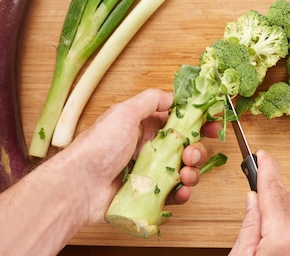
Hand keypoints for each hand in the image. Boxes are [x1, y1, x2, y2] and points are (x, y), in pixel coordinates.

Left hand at [60, 89, 216, 224]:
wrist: (78, 186)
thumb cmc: (98, 147)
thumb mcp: (124, 112)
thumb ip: (150, 100)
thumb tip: (172, 96)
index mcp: (141, 126)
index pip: (176, 120)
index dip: (195, 121)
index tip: (211, 123)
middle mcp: (146, 147)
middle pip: (183, 145)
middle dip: (195, 148)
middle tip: (192, 152)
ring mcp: (147, 171)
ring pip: (181, 169)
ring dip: (191, 170)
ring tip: (186, 172)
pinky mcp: (146, 193)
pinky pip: (171, 192)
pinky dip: (182, 192)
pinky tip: (181, 190)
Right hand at [229, 150, 289, 255]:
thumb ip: (248, 229)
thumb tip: (253, 200)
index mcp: (284, 238)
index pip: (273, 191)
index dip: (266, 169)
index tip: (262, 155)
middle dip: (274, 203)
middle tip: (257, 222)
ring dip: (286, 222)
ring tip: (270, 245)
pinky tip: (284, 251)